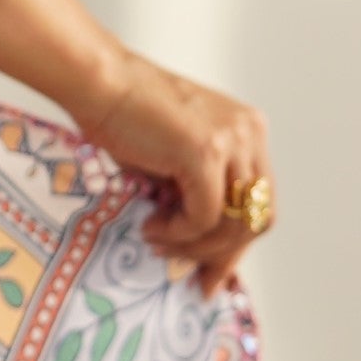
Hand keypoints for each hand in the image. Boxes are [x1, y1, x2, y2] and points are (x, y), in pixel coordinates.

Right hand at [69, 46, 275, 293]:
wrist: (98, 82)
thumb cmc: (123, 117)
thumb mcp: (174, 161)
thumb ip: (195, 195)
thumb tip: (201, 254)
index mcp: (247, 131)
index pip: (261, 202)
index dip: (237, 244)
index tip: (211, 274)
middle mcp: (249, 134)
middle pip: (258, 217)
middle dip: (224, 255)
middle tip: (194, 277)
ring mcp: (231, 140)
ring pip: (234, 223)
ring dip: (195, 246)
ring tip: (158, 242)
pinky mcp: (205, 152)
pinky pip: (205, 216)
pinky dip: (180, 232)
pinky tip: (152, 225)